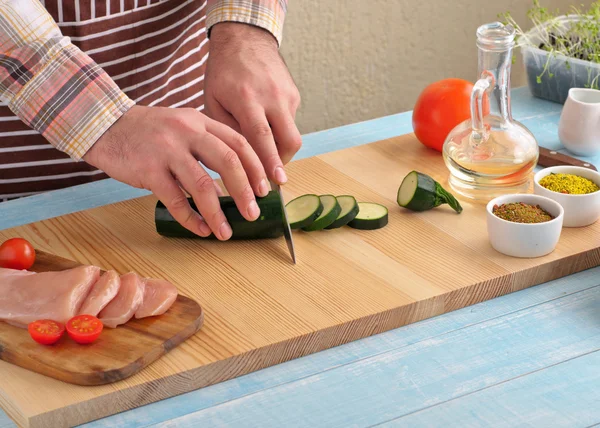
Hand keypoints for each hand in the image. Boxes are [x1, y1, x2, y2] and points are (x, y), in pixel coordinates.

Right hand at [83, 105, 269, 240]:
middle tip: (253, 212)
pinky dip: (190, 218)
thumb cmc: (147, 131)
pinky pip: (175, 199)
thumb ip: (207, 147)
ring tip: (226, 232)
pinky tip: (200, 229)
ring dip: (218, 213)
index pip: (239, 143)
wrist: (104, 124)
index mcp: (200, 122)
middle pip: (228, 162)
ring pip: (202, 185)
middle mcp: (188, 132)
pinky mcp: (148, 169)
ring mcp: (167, 150)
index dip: (257, 167)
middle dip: (245, 191)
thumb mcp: (182, 127)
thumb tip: (232, 183)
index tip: (268, 188)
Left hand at [205, 22, 301, 184]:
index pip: (262, 138)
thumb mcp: (213, 100)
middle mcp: (272, 97)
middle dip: (282, 164)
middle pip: (289, 140)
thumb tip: (240, 161)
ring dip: (280, 150)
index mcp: (247, 99)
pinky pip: (289, 122)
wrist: (245, 38)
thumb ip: (227, 130)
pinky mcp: (294, 95)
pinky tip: (265, 127)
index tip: (275, 183)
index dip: (270, 163)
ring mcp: (287, 95)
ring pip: (292, 134)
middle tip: (272, 180)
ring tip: (264, 155)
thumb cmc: (223, 72)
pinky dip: (278, 132)